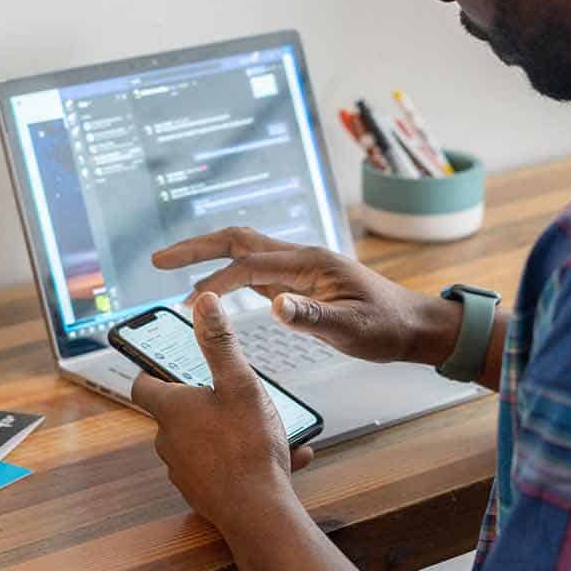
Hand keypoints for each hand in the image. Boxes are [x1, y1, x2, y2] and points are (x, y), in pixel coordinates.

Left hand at [131, 292, 313, 533]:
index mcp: (172, 410)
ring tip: (270, 428)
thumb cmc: (247, 446)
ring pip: (203, 441)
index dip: (151, 371)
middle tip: (232, 392)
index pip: (143, 385)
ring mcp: (184, 471)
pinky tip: (286, 458)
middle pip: (176, 413)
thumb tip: (204, 303)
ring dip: (231, 432)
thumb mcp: (239, 383)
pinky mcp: (203, 494)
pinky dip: (246, 459)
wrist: (258, 513)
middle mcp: (169, 441)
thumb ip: (220, 343)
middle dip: (203, 401)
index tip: (163, 362)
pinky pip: (223, 468)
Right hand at [153, 227, 457, 365]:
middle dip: (196, 248)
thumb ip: (314, 318)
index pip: (249, 265)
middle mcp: (300, 258)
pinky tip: (212, 287)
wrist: (413, 326)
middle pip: (238, 241)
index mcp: (310, 263)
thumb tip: (274, 308)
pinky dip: (226, 273)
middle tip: (157, 260)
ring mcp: (299, 269)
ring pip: (244, 251)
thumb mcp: (353, 329)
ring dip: (207, 256)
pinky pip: (255, 270)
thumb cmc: (387, 327)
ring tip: (172, 268)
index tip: (185, 297)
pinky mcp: (299, 283)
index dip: (214, 278)